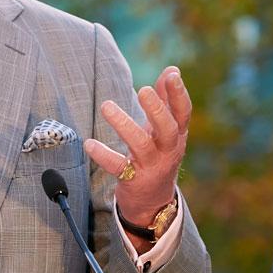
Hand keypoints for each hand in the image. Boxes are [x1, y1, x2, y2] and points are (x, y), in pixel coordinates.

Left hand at [84, 66, 191, 229]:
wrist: (153, 202)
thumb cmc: (158, 155)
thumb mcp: (165, 130)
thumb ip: (166, 100)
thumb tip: (172, 70)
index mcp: (177, 135)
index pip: (183, 112)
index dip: (179, 94)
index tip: (172, 75)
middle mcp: (168, 150)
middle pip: (168, 129)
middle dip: (156, 109)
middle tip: (143, 90)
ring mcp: (152, 167)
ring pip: (141, 145)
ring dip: (124, 125)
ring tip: (106, 106)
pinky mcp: (134, 181)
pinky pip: (119, 168)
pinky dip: (104, 155)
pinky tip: (89, 143)